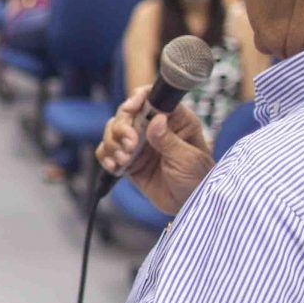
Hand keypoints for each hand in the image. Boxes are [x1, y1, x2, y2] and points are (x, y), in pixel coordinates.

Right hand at [98, 85, 212, 215]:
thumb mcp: (187, 159)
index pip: (152, 98)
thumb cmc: (197, 179)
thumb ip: (169, 140)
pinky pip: (107, 151)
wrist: (189, 205)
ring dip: (113, 143)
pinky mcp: (128, 159)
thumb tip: (156, 119)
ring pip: (113, 130)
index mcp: (175, 120)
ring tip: (124, 160)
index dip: (138, 98)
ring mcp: (139, 142)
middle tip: (130, 146)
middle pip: (126, 113)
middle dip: (122, 127)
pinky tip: (115, 166)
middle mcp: (154, 127)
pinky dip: (106, 156)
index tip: (131, 108)